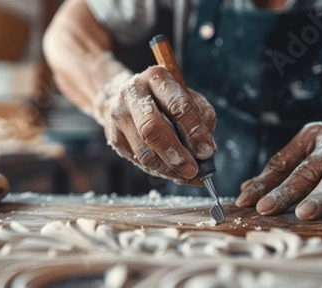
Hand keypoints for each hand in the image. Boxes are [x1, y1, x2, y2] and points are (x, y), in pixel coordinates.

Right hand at [101, 66, 216, 184]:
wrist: (128, 97)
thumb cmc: (165, 98)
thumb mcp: (188, 96)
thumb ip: (202, 116)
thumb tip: (207, 147)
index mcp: (157, 78)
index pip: (177, 105)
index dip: (194, 130)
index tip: (207, 151)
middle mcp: (133, 93)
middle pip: (151, 128)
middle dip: (175, 154)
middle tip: (192, 170)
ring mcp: (119, 116)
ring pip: (143, 151)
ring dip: (168, 168)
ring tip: (185, 175)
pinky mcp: (114, 137)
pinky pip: (138, 161)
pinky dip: (159, 171)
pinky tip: (172, 172)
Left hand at [235, 119, 321, 220]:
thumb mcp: (311, 151)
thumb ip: (282, 169)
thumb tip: (246, 188)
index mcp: (310, 137)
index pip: (281, 162)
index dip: (262, 182)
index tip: (244, 201)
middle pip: (305, 171)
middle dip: (284, 191)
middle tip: (265, 209)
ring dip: (321, 196)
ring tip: (304, 214)